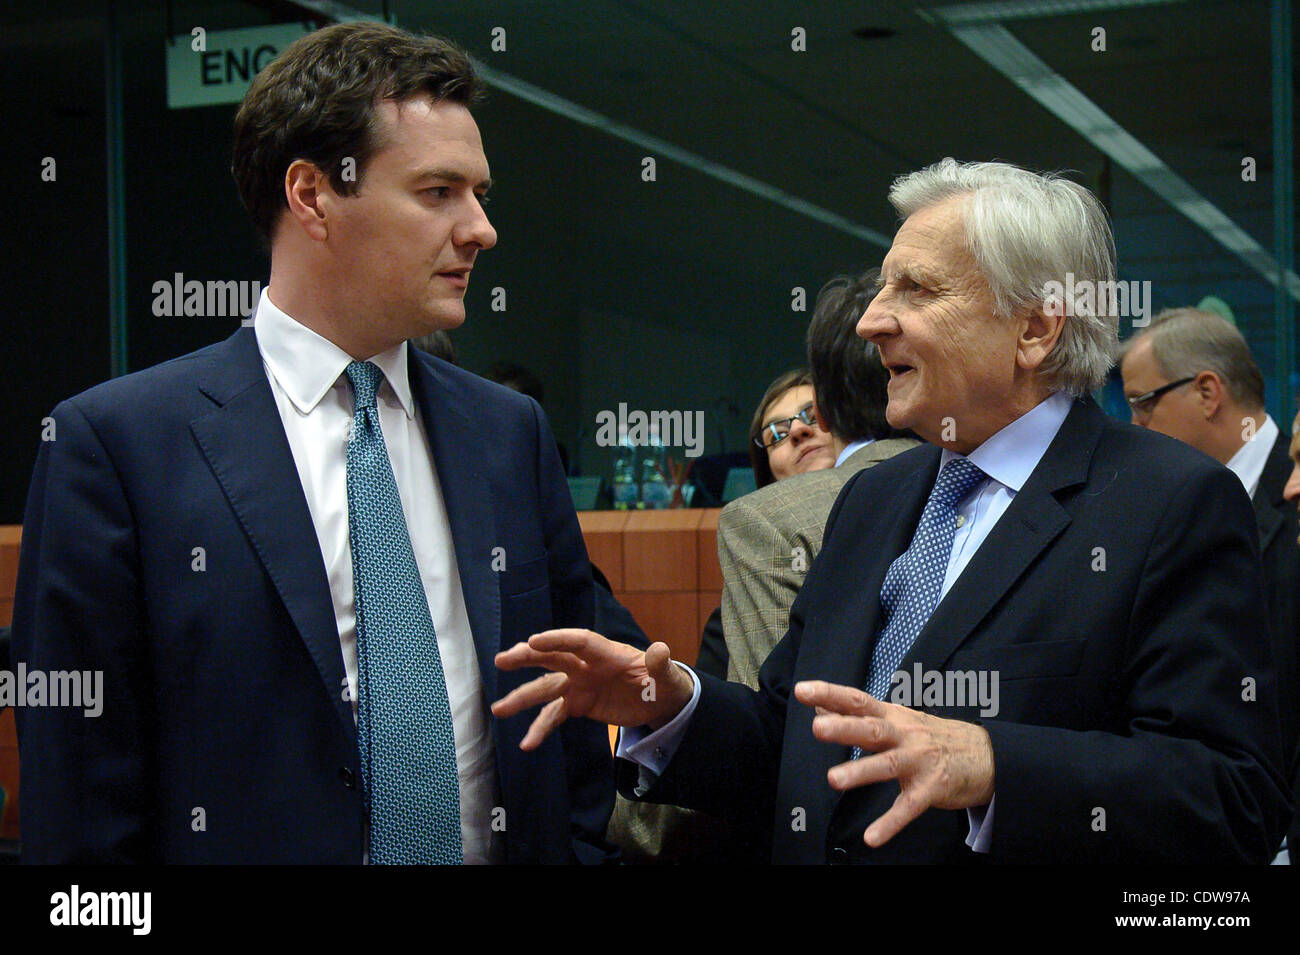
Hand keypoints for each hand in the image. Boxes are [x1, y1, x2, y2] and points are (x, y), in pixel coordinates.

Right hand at [493, 629, 693, 749]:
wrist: (660, 702)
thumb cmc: (664, 682)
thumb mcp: (668, 676)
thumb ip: (661, 665)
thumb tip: (661, 651)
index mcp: (607, 653)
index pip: (579, 642)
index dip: (557, 640)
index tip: (533, 641)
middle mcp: (587, 666)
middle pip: (553, 659)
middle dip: (527, 658)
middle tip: (502, 660)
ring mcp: (579, 685)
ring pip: (545, 689)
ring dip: (522, 698)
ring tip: (498, 710)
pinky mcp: (577, 704)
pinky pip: (554, 716)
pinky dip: (540, 729)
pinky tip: (526, 744)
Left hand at [794, 680, 994, 847]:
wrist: (986, 755)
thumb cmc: (931, 736)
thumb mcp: (897, 718)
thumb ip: (859, 714)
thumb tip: (821, 705)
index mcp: (893, 716)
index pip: (858, 701)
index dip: (831, 694)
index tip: (803, 690)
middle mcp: (905, 735)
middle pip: (872, 729)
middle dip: (845, 728)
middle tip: (817, 728)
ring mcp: (919, 762)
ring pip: (887, 765)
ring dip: (860, 772)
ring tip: (834, 780)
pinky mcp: (931, 789)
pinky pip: (908, 808)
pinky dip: (890, 823)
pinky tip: (871, 837)